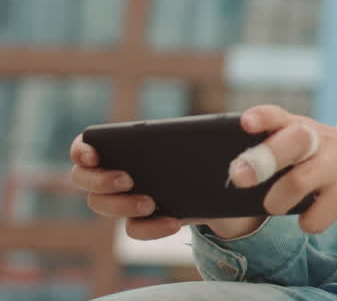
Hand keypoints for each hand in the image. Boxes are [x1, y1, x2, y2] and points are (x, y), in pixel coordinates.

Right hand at [68, 134, 261, 240]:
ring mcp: (126, 199)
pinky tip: (173, 222)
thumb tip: (238, 122)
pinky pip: (134, 229)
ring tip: (151, 202)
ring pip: (102, 207)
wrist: (230, 182)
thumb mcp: (218, 134)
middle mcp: (116, 173)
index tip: (92, 153)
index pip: (85, 147)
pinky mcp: (145, 220)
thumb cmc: (216, 147)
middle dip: (100, 181)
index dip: (81, 149)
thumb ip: (217, 126)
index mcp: (125, 146)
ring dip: (121, 205)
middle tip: (128, 179)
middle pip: (84, 180)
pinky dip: (150, 228)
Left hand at [228, 105, 336, 234]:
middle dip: (261, 160)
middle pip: (290, 144)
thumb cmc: (332, 159)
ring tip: (275, 205)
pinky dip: (307, 223)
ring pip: (297, 183)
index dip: (263, 117)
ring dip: (276, 201)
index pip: (279, 115)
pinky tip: (312, 217)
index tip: (246, 123)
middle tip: (239, 177)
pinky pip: (316, 217)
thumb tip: (235, 174)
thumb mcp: (311, 143)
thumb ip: (279, 146)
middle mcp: (320, 142)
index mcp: (302, 128)